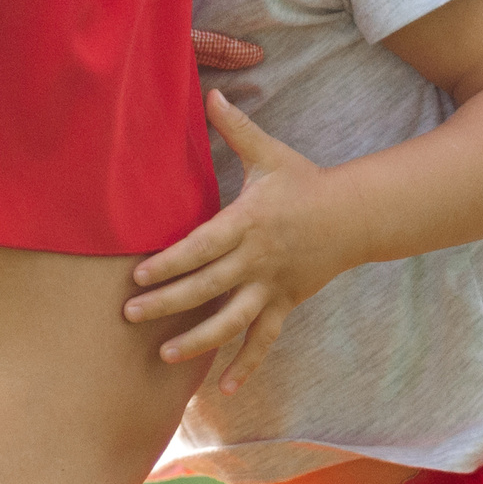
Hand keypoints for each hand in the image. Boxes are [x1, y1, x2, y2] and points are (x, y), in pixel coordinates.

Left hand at [125, 90, 356, 393]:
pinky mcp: (284, 306)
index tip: (138, 276)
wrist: (353, 217)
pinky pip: (264, 341)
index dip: (169, 263)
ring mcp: (272, 288)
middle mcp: (257, 261)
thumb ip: (236, 128)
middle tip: (129, 316)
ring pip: (232, 322)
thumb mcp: (270, 154)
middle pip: (207, 288)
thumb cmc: (304, 183)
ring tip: (165, 356)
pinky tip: (224, 390)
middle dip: (167, 303)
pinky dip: (246, 367)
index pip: (201, 247)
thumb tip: (209, 92)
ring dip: (199, 342)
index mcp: (248, 223)